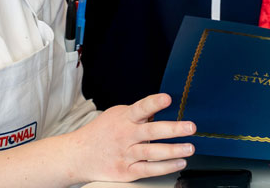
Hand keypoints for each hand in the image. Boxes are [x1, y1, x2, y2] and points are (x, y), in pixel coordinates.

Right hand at [65, 93, 194, 183]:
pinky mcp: (126, 170)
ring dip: (173, 150)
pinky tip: (179, 163)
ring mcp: (126, 154)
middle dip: (173, 129)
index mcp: (124, 118)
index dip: (154, 103)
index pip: (141, 108)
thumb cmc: (102, 132)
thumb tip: (160, 106)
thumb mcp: (117, 115)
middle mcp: (126, 135)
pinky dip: (165, 167)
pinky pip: (149, 169)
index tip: (167, 98)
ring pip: (152, 152)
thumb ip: (138, 112)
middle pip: (151, 131)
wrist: (79, 154)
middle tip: (191, 127)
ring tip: (190, 148)